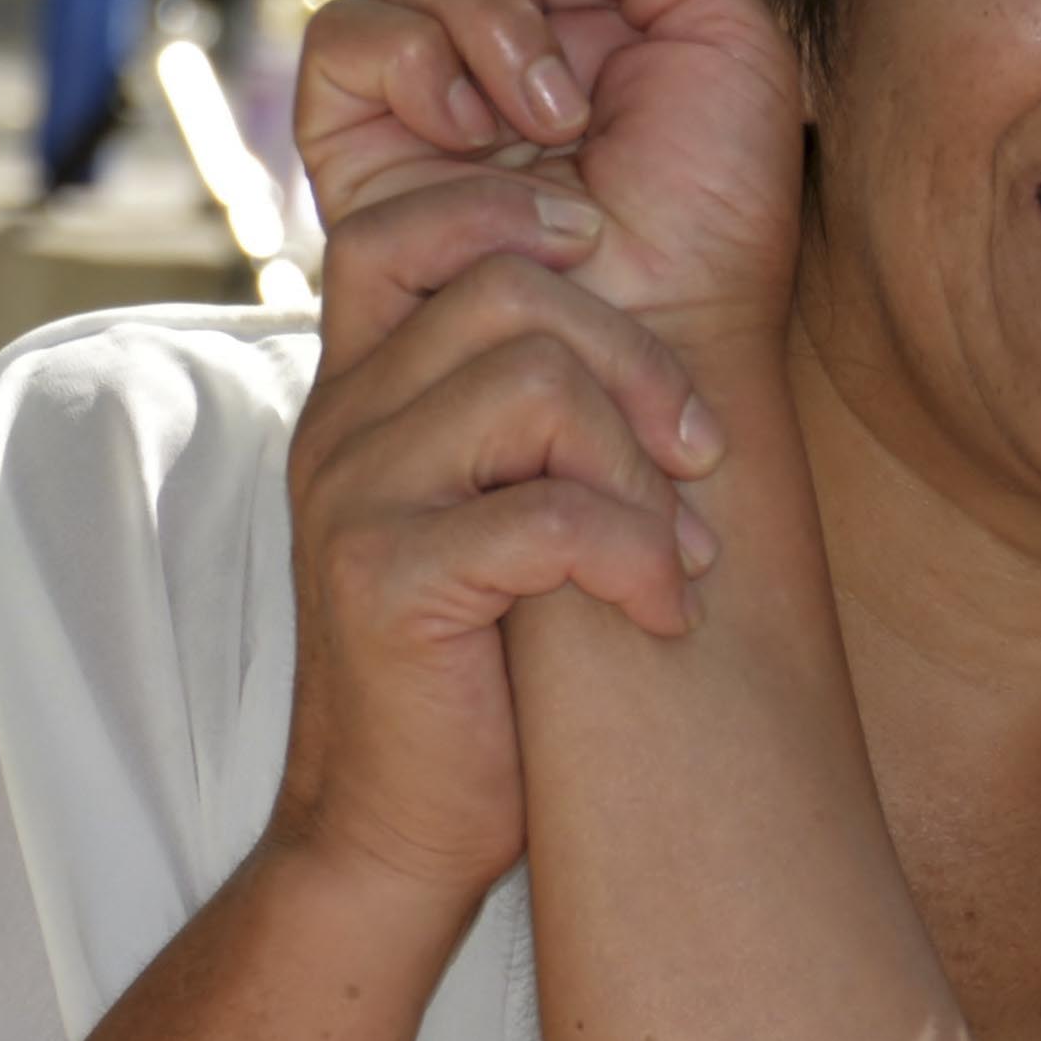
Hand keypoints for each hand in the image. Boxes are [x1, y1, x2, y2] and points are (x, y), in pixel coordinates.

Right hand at [261, 172, 726, 904]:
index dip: (515, 210)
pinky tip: (659, 612)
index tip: (611, 265)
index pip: (405, 225)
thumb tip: (657, 313)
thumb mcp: (500, 508)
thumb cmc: (483, 670)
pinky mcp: (387, 579)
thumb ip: (533, 413)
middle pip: (509, 289)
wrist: (399, 830)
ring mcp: (355, 496)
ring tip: (678, 557)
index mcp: (363, 388)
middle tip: (697, 453)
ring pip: (538, 385)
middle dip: (639, 358)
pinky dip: (636, 558)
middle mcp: (342, 423)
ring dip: (643, 473)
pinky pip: (549, 515)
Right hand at [296, 0, 806, 352]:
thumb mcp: (729, 47)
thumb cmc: (715, 216)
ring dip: (486, 17)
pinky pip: (347, 41)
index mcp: (585, 6)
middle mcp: (497, 36)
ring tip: (555, 116)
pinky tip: (476, 129)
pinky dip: (413, 62)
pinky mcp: (361, 146)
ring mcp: (427, 87)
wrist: (661, 339)